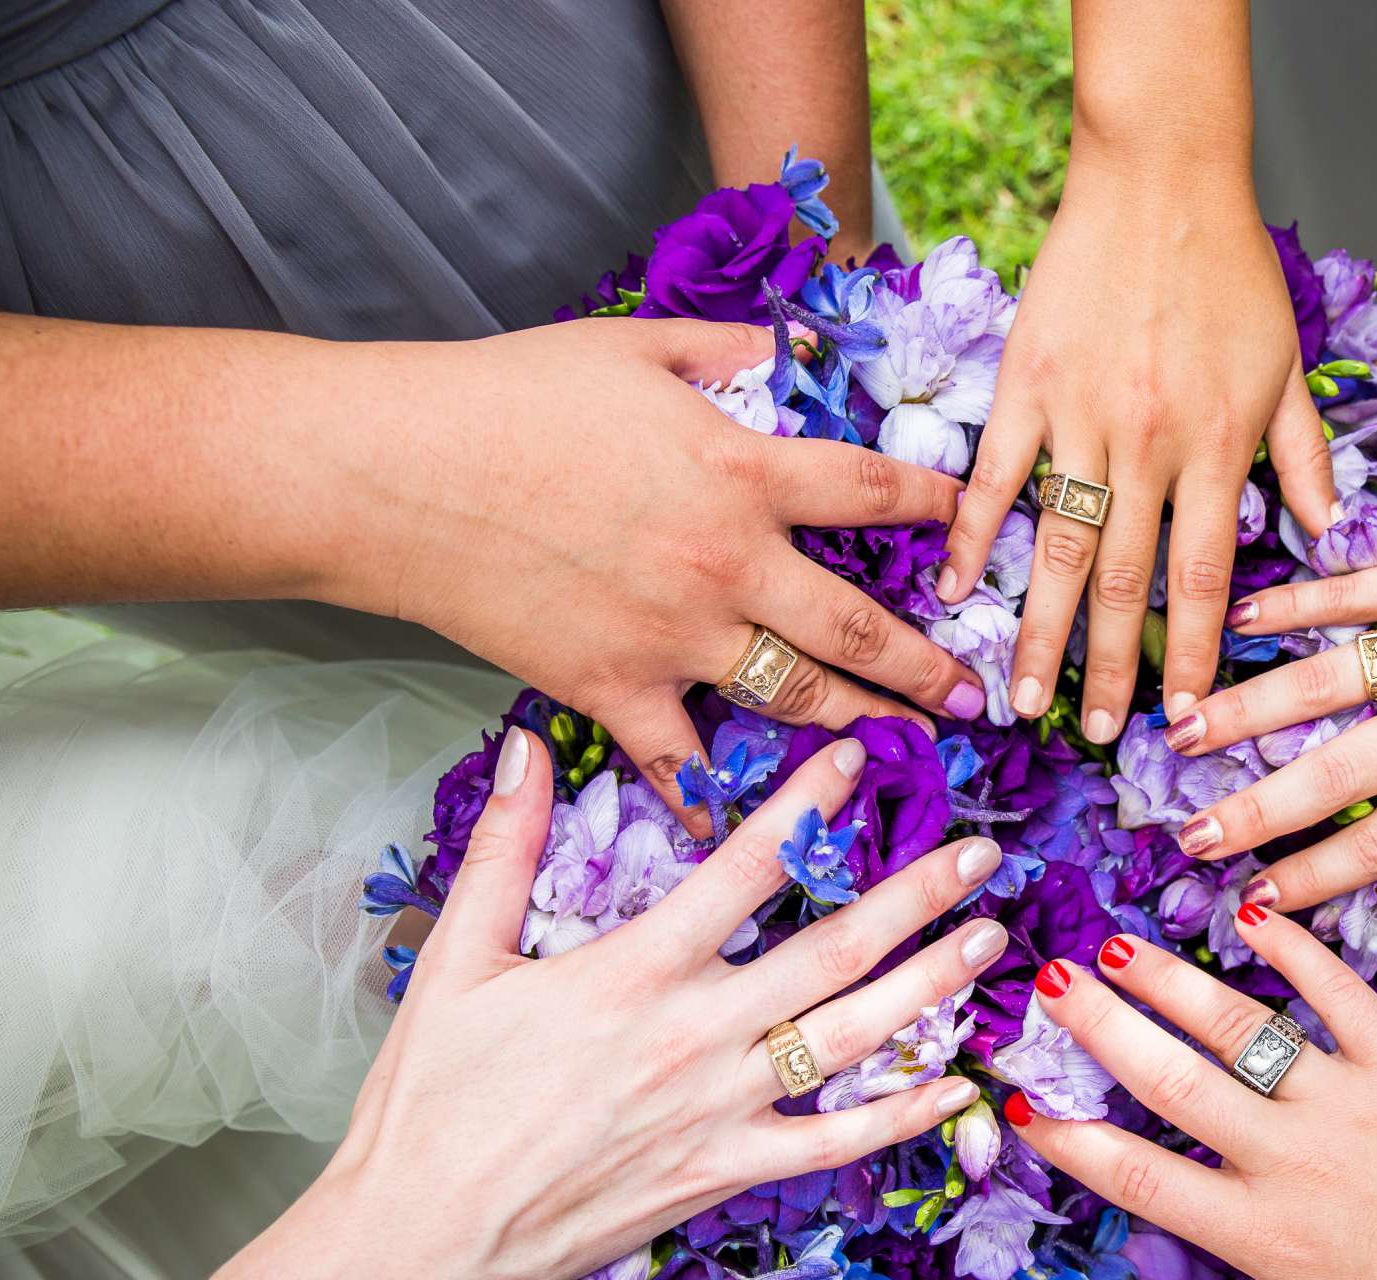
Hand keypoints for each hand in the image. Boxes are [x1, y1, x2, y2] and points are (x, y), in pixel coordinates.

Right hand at [325, 731, 1005, 1279]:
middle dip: (917, 896)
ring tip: (992, 939)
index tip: (862, 760)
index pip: (743, 867)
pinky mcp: (724, 1173)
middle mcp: (696, 1035)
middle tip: (985, 852)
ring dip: (931, 985)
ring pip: (854, 1038)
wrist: (417, 1240)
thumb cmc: (428, 1102)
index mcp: (635, 971)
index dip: (809, 807)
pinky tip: (958, 1091)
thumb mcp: (457, 959)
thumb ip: (503, 846)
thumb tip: (524, 744)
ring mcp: (721, 1111)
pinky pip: (835, 1145)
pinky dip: (902, 1117)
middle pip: (833, 950)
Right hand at [340, 316, 982, 832]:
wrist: (397, 473)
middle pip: (860, 628)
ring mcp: (674, 638)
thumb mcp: (637, 346)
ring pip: (798, 699)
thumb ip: (733, 351)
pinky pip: (682, 762)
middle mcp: (729, 565)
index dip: (940, 513)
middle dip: (930, 668)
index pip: (875, 495)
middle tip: (979, 697)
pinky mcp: (614, 689)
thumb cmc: (510, 395)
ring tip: (911, 749)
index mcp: (744, 472)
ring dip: (864, 728)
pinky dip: (718, 804)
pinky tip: (752, 836)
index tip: (975, 535)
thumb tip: (803, 352)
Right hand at [931, 159, 1336, 739]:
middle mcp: (1150, 444)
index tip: (1182, 717)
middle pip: (1126, 582)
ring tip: (1021, 699)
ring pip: (1058, 546)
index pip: (1207, 575)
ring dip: (1040, 631)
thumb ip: (1304, 458)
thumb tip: (1327, 536)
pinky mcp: (1024, 385)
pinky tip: (953, 594)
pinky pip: (994, 477)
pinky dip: (969, 536)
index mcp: (1219, 447)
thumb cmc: (1232, 271)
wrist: (1161, 178)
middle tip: (1094, 736)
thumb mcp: (1288, 368)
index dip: (1194, 653)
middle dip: (1110, 670)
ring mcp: (1080, 417)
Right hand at [1012, 910, 1376, 1279]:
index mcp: (1264, 1235)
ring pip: (1239, 1028)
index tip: (1019, 1103)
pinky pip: (1339, 990)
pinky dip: (1293, 947)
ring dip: (1170, 981)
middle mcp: (1292, 1161)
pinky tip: (1250, 912)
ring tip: (1116, 943)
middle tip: (1047, 979)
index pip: (1139, 1178)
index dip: (1070, 1141)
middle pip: (1170, 1082)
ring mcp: (1349, 1101)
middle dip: (1099, 1027)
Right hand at [1163, 491, 1376, 907]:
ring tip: (1180, 733)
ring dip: (1244, 709)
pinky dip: (1289, 606)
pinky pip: (1347, 595)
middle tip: (1190, 837)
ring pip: (1322, 682)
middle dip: (1253, 811)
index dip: (1315, 878)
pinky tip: (1235, 624)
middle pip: (1334, 772)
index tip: (1256, 899)